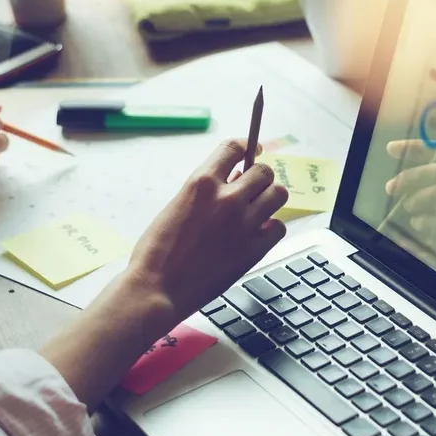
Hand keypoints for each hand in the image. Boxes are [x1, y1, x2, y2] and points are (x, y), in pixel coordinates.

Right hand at [128, 138, 287, 324]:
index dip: (247, 146)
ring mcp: (244, 223)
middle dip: (259, 177)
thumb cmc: (157, 251)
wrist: (157, 289)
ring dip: (270, 198)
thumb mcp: (176, 207)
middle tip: (253, 188)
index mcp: (202, 183)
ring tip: (258, 209)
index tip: (255, 149)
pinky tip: (258, 234)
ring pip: (278, 194)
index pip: (234, 148)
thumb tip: (232, 182)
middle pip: (264, 171)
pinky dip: (271, 228)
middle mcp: (227, 198)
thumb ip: (205, 193)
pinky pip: (279, 227)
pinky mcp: (254, 249)